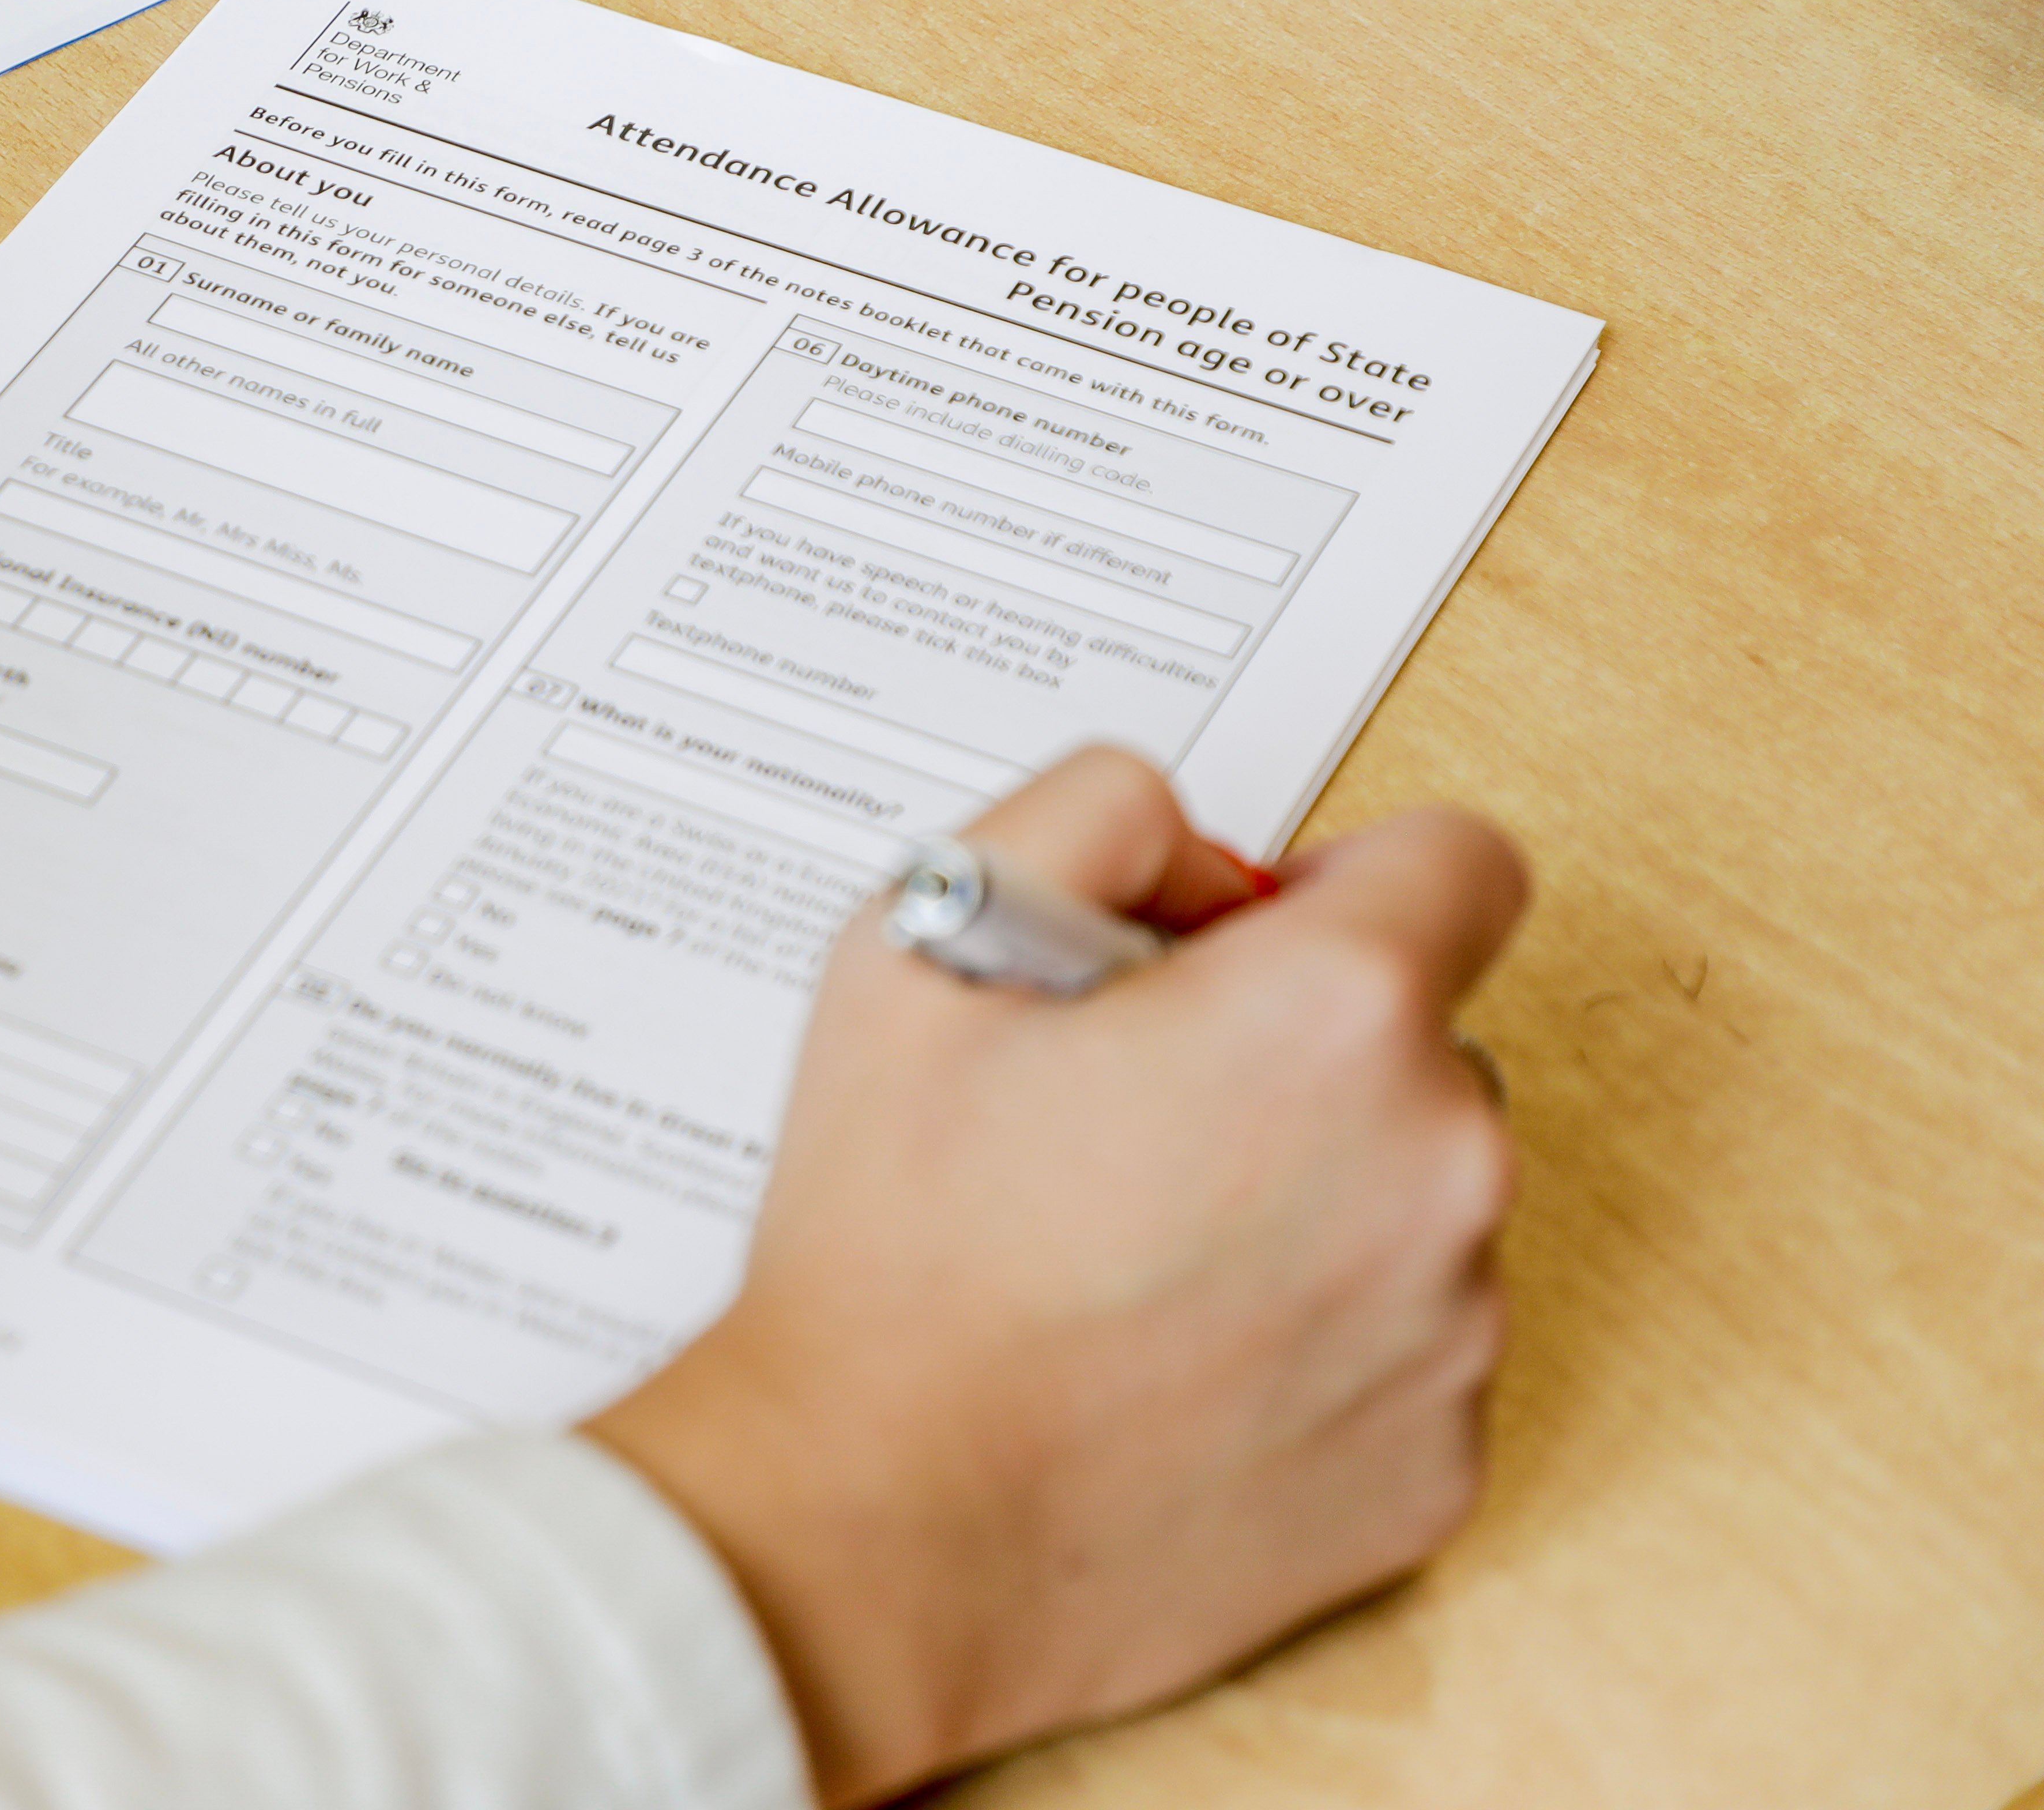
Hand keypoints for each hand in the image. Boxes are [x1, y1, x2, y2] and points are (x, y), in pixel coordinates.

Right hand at [586, 749, 1518, 1803]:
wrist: (881, 1524)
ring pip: (1420, 1201)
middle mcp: (1441, 1163)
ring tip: (1134, 1255)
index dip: (1343, 887)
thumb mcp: (922, 936)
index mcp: (1335, 1011)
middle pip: (1428, 1042)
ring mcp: (1456, 1330)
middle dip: (1305, 1052)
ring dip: (1314, 1198)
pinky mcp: (1439, 1465)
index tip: (1252, 947)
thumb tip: (1201, 863)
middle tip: (1133, 1114)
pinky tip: (1170, 1362)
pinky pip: (1407, 1351)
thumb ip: (1091, 817)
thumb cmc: (893, 1250)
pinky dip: (1313, 1341)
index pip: (1461, 864)